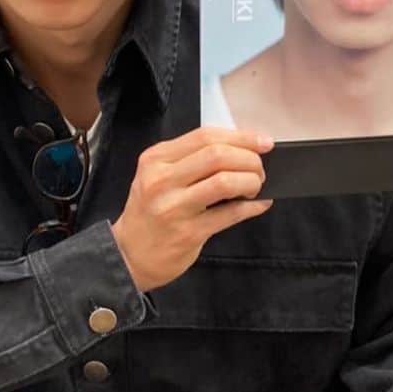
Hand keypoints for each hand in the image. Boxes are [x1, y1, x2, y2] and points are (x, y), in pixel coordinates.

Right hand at [109, 126, 274, 292]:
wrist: (130, 254)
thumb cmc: (150, 212)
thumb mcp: (157, 176)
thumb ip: (191, 160)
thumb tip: (242, 149)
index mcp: (155, 159)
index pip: (205, 136)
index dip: (241, 137)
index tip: (262, 143)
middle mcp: (161, 180)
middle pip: (217, 155)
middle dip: (249, 159)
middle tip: (259, 169)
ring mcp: (174, 207)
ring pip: (224, 181)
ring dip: (250, 181)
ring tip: (255, 187)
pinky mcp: (188, 232)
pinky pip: (230, 214)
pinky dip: (252, 207)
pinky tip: (258, 205)